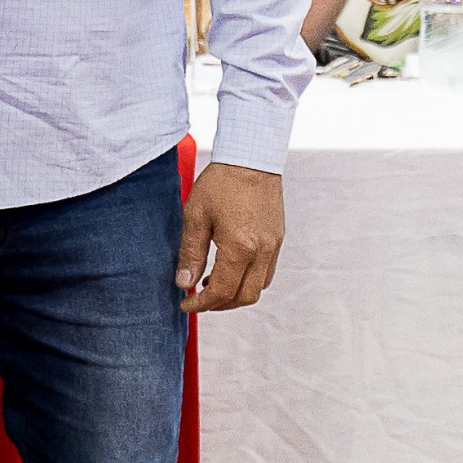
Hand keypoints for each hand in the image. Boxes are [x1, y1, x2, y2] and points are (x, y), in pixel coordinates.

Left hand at [176, 162, 281, 313]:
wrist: (251, 158)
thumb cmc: (221, 183)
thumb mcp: (195, 216)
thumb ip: (190, 253)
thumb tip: (184, 284)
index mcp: (240, 247)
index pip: (221, 291)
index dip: (201, 304)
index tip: (185, 304)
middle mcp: (262, 250)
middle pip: (245, 297)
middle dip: (220, 304)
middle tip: (198, 299)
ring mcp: (274, 245)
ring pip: (259, 287)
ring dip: (236, 293)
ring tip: (211, 282)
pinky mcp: (278, 238)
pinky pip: (267, 271)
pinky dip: (248, 279)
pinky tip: (230, 268)